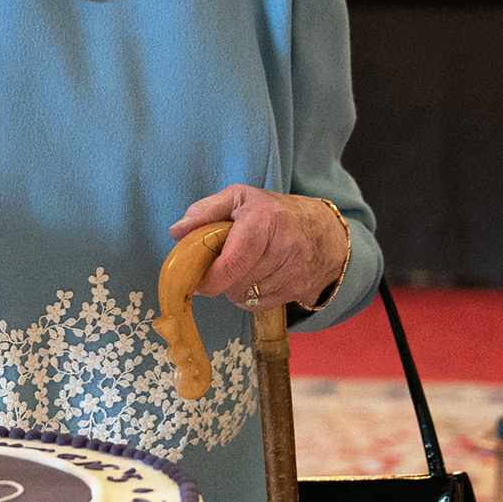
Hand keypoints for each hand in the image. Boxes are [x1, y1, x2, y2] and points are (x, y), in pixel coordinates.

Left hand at [168, 185, 347, 309]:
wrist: (325, 230)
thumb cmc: (273, 211)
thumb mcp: (239, 197)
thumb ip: (205, 211)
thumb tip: (177, 231)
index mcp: (265, 221)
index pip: (233, 263)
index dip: (210, 278)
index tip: (198, 281)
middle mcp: (285, 247)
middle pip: (237, 284)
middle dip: (223, 280)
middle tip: (223, 265)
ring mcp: (296, 271)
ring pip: (248, 297)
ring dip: (237, 288)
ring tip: (244, 268)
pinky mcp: (302, 290)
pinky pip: (262, 305)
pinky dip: (252, 296)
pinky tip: (258, 278)